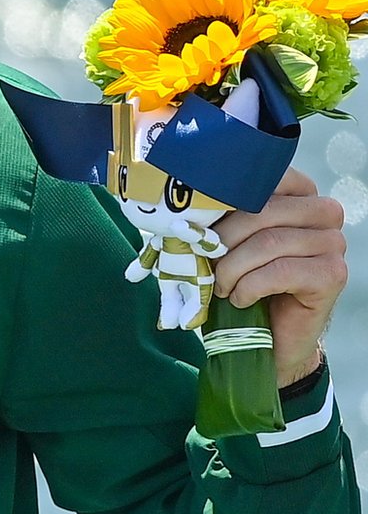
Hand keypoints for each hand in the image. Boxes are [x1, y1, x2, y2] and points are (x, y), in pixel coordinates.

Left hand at [212, 168, 346, 386]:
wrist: (266, 336)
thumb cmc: (241, 280)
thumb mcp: (224, 241)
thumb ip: (215, 216)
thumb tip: (180, 201)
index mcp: (298, 193)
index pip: (263, 177)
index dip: (224, 200)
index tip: (198, 223)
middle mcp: (323, 212)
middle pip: (263, 211)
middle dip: (222, 239)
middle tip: (205, 263)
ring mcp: (333, 243)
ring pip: (269, 242)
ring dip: (232, 268)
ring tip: (221, 287)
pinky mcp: (333, 274)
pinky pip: (281, 271)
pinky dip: (249, 287)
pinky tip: (240, 299)